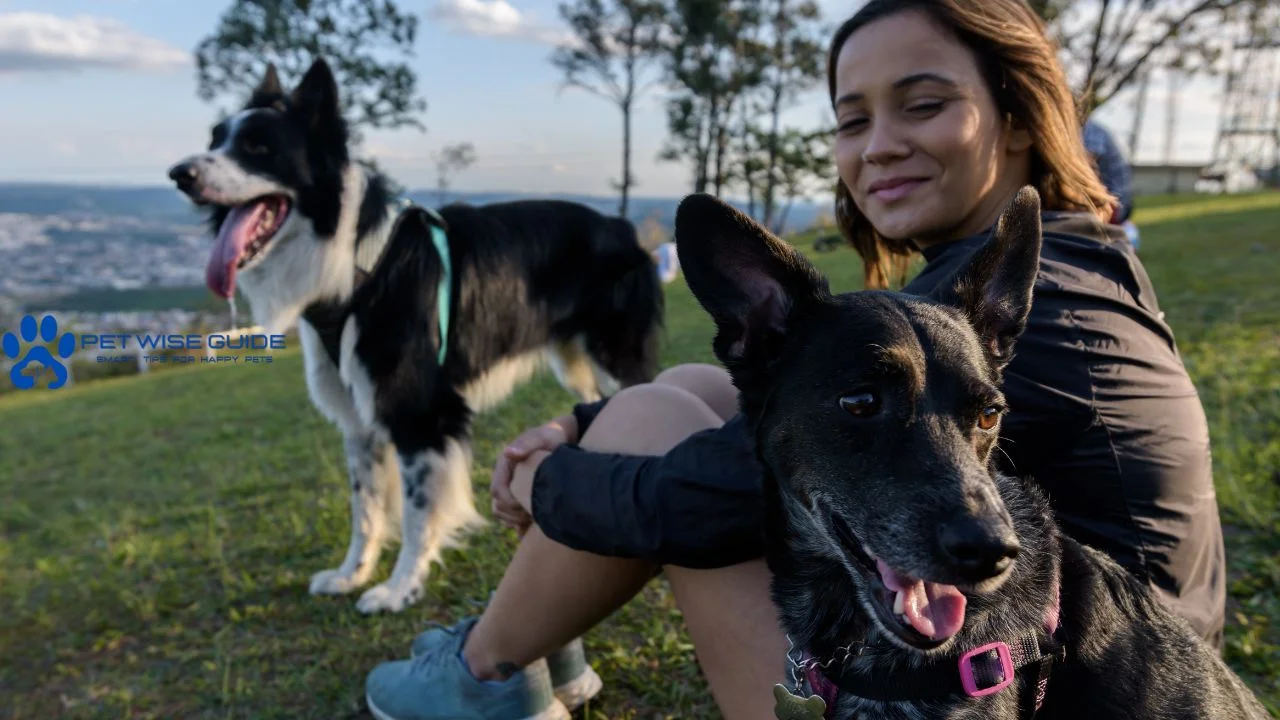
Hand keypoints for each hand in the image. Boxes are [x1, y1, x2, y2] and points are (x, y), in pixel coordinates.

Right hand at [491, 416, 576, 530]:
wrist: (560, 440)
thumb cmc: (551, 437)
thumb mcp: (542, 437)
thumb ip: (526, 445)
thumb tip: (508, 453)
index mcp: (505, 465)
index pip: (497, 490)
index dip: (509, 502)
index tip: (526, 506)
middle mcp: (504, 477)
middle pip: (497, 505)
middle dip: (513, 514)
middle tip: (534, 515)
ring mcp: (510, 487)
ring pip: (502, 512)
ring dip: (515, 520)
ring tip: (535, 519)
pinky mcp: (518, 496)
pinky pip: (511, 517)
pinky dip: (520, 523)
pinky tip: (536, 524)